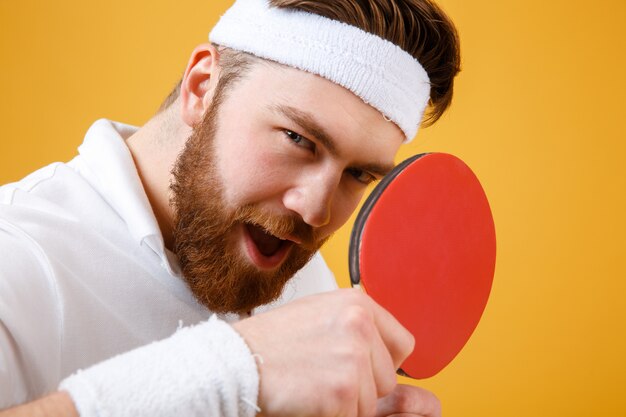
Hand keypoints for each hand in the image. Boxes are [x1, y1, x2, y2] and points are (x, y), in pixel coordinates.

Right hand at [233, 288, 429, 416]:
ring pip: (372, 402)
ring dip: (346, 403)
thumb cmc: (271, 340)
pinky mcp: (343, 389)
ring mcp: (353, 357)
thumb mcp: (318, 312)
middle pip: (389, 378)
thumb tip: (384, 344)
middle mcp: (361, 325)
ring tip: (313, 384)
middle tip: (324, 376)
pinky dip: (332, 415)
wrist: (237, 361)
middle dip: (363, 387)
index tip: (364, 367)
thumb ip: (354, 322)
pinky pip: (353, 416)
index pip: (403, 343)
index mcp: (357, 303)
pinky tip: (308, 397)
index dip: (383, 362)